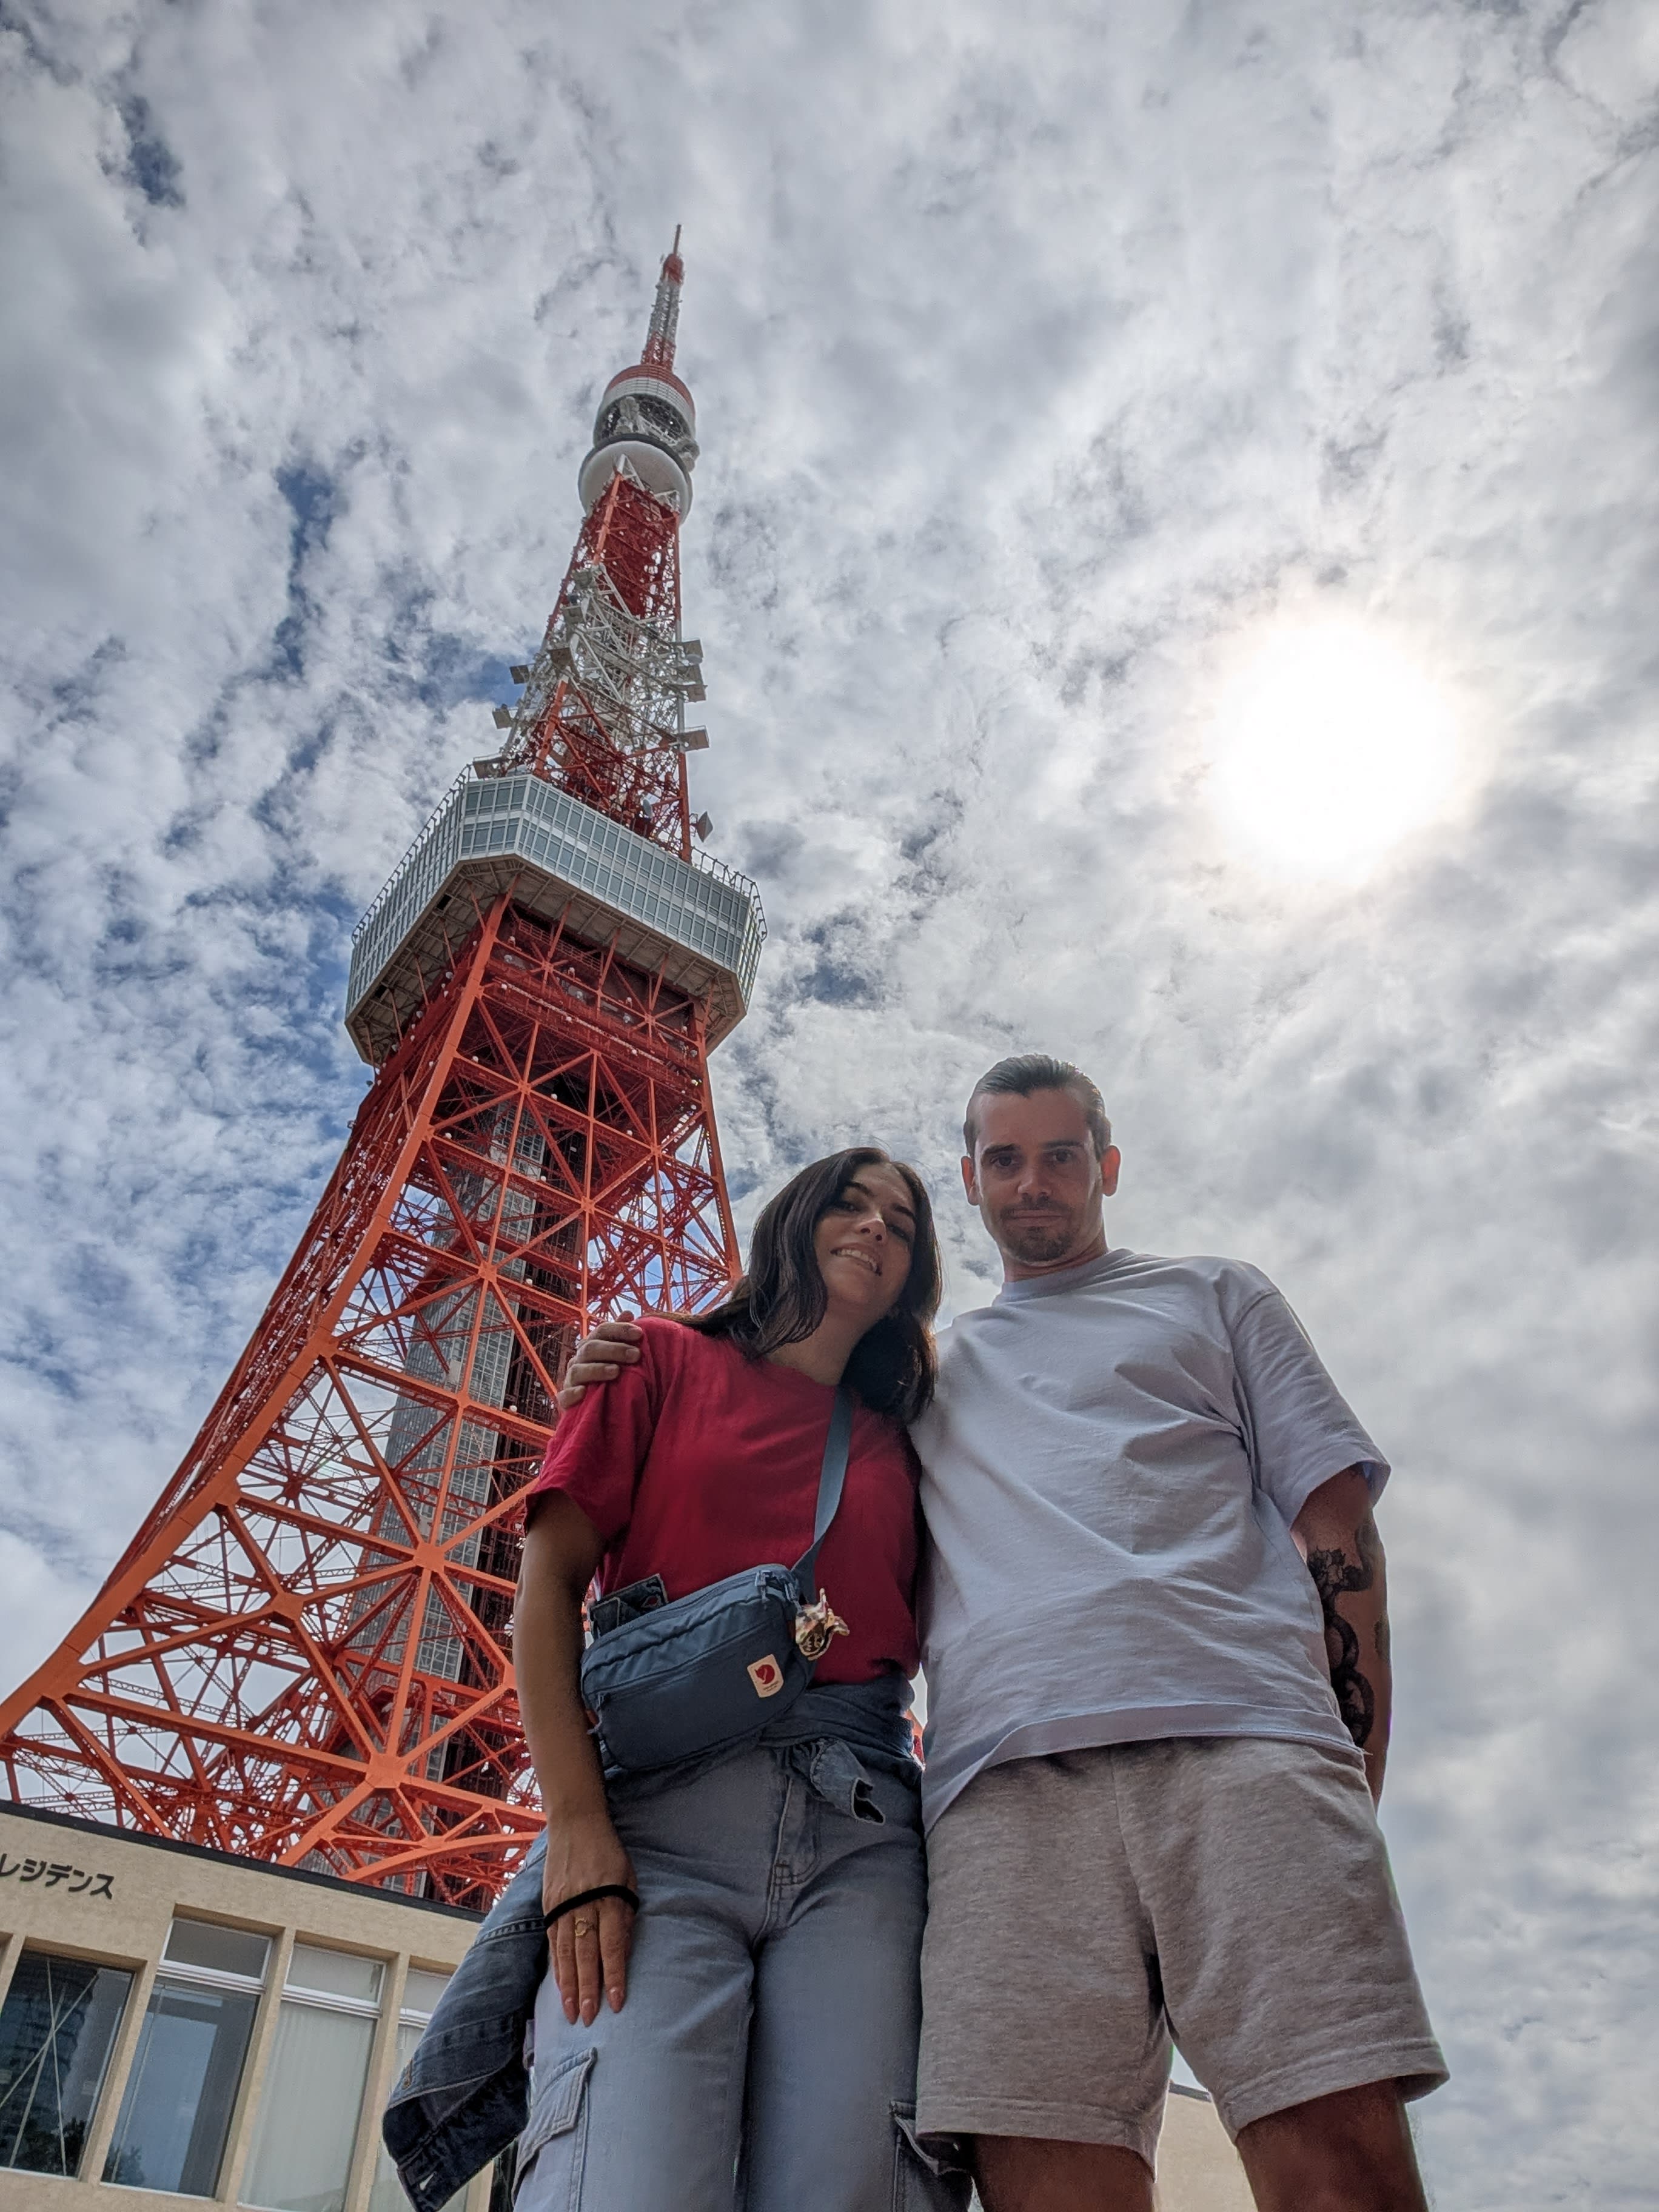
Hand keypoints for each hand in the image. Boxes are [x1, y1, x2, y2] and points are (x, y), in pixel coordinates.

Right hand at [542, 1811, 637, 2023]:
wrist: (575, 1822)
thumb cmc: (609, 1852)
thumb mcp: (628, 1877)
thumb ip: (626, 1914)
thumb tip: (624, 1952)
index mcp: (610, 1895)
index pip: (612, 1944)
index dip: (615, 1975)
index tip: (617, 2003)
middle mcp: (585, 1902)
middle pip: (586, 1952)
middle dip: (588, 1988)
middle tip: (589, 2019)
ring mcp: (563, 1903)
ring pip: (566, 1951)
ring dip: (569, 1985)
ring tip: (572, 2012)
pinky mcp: (549, 1903)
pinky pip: (553, 1940)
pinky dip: (556, 1965)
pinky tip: (560, 1986)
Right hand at [557, 1318, 644, 1409]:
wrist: (598, 1406)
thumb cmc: (609, 1374)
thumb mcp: (616, 1354)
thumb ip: (619, 1335)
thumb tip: (628, 1313)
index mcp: (591, 1345)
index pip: (602, 1331)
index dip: (619, 1330)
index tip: (639, 1333)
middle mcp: (579, 1360)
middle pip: (591, 1348)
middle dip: (614, 1350)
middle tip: (636, 1355)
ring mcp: (571, 1379)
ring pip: (578, 1370)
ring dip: (597, 1369)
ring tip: (616, 1371)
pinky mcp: (566, 1400)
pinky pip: (564, 1396)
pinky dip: (572, 1394)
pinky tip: (584, 1392)